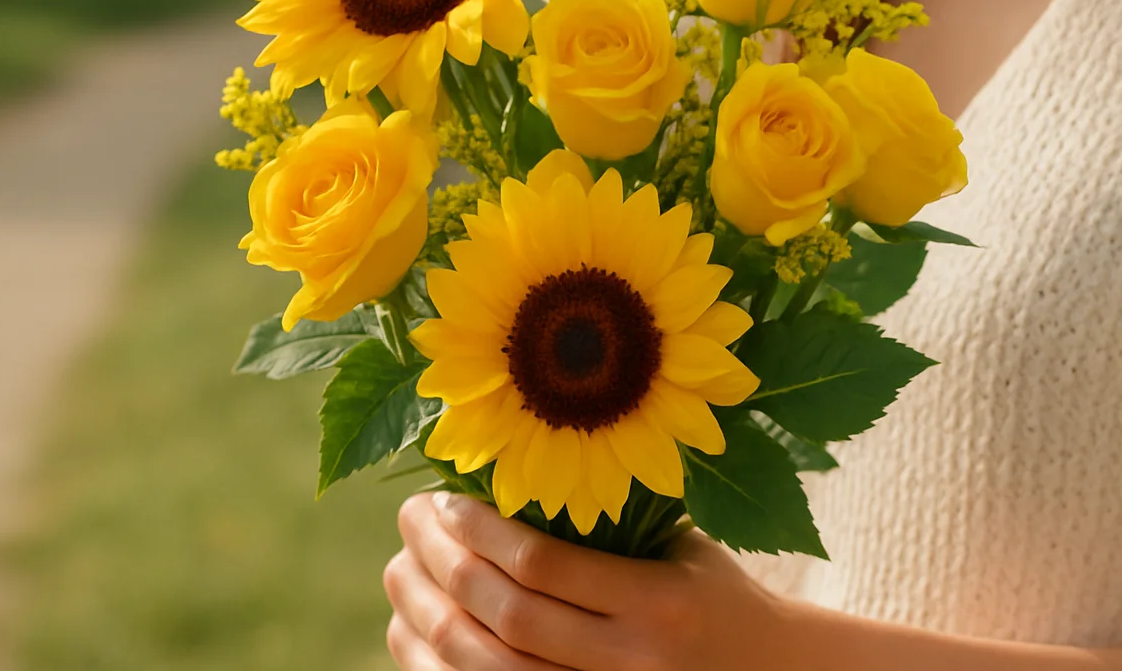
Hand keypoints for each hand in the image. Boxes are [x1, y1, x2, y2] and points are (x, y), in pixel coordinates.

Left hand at [383, 491, 805, 670]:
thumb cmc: (719, 597)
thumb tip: (510, 470)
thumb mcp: (681, 550)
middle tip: (411, 522)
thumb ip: (613, 522)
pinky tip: (414, 632)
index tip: (443, 500)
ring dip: (429, 619)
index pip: (545, 564)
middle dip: (444, 564)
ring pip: (490, 669)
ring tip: (402, 571)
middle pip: (508, 616)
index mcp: (658, 601)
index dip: (481, 531)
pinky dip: (439, 668)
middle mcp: (631, 660)